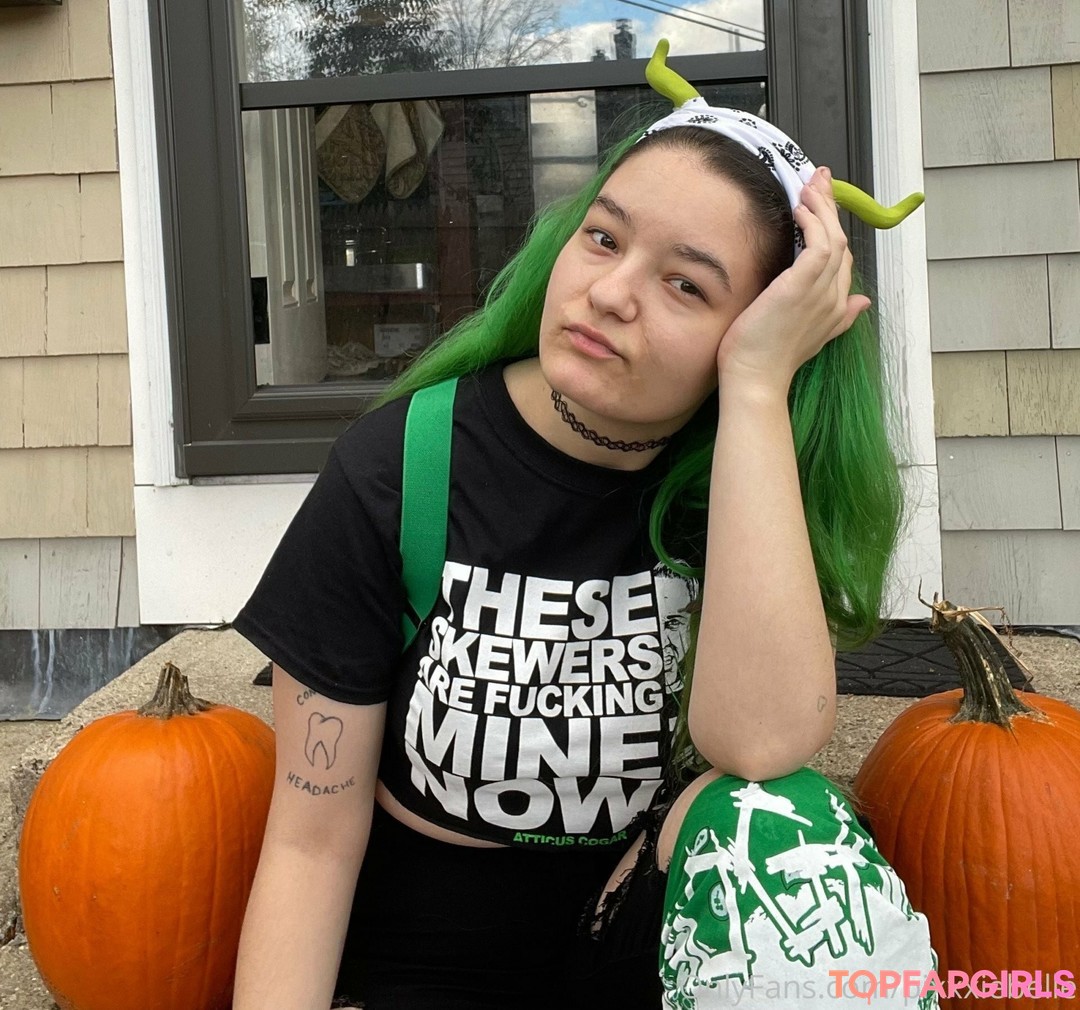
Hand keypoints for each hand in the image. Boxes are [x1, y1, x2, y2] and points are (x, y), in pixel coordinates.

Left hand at [716, 166, 870, 394]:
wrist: (756, 380)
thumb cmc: (769, 360)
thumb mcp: (807, 336)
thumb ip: (838, 318)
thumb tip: (862, 303)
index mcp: (836, 309)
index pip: (842, 259)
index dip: (833, 228)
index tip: (819, 204)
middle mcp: (835, 299)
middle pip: (842, 242)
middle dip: (831, 207)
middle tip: (819, 179)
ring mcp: (821, 293)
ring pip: (833, 237)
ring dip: (822, 207)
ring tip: (809, 185)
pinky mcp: (802, 287)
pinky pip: (819, 244)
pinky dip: (813, 222)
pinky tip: (800, 208)